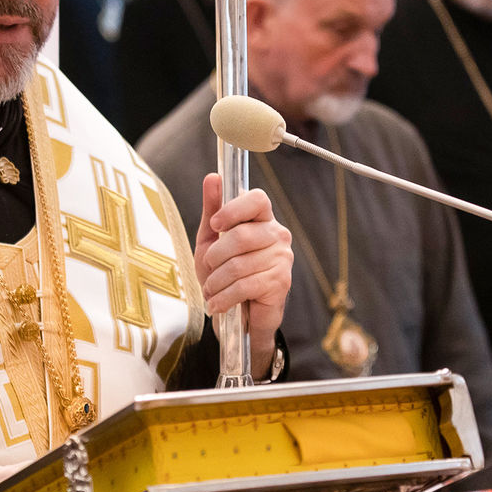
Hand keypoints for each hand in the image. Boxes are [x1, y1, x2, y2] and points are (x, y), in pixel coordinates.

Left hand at [193, 173, 292, 378]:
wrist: (239, 314)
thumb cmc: (225, 273)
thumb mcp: (211, 240)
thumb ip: (212, 210)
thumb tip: (212, 177)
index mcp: (262, 219)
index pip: (257, 199)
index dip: (234, 210)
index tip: (215, 225)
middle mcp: (277, 235)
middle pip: (242, 235)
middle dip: (216, 256)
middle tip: (209, 269)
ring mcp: (282, 258)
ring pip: (239, 264)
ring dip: (216, 282)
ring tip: (212, 290)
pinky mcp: (281, 282)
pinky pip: (245, 285)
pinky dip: (224, 297)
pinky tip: (218, 304)